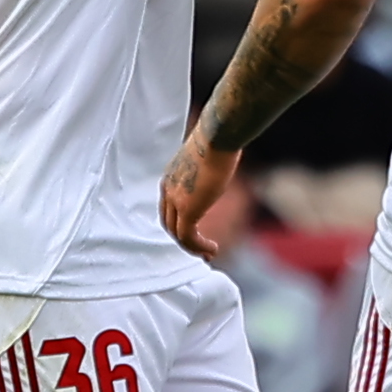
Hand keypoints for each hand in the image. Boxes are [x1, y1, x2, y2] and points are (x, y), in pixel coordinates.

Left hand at [160, 130, 237, 257]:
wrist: (217, 136)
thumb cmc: (219, 139)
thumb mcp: (208, 156)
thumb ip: (208, 166)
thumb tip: (223, 160)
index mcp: (171, 177)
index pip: (168, 207)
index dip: (180, 222)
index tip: (198, 232)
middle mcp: (168, 189)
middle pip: (169, 223)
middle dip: (184, 239)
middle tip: (201, 250)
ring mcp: (175, 199)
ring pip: (176, 233)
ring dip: (192, 247)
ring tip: (209, 254)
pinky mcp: (187, 209)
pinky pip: (187, 237)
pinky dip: (198, 247)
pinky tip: (212, 249)